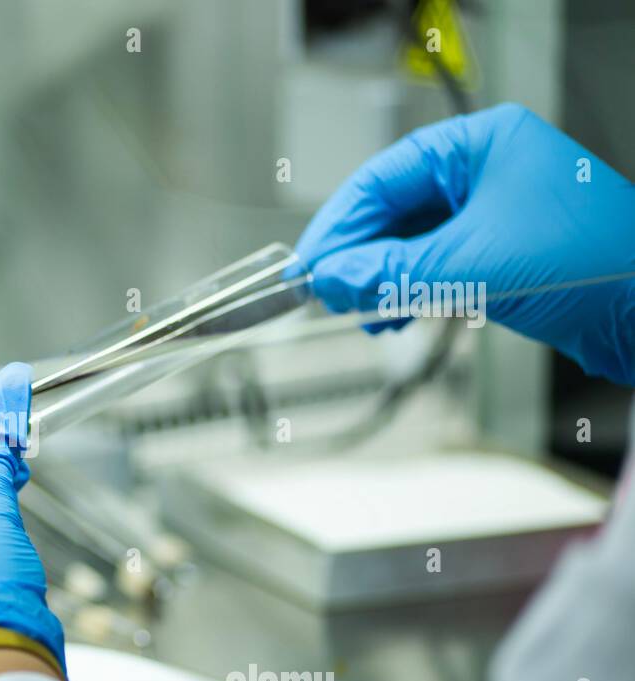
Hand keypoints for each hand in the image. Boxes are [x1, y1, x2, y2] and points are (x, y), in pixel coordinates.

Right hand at [296, 103, 634, 385]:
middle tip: (326, 291)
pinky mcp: (497, 252)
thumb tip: (330, 276)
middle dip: (357, 256)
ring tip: (360, 309)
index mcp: (480, 144)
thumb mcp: (470, 266)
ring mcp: (491, 212)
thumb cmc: (593, 261)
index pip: (382, 178)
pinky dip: (406, 291)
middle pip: (392, 211)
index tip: (307, 264)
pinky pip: (432, 265)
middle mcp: (483, 171)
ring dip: (379, 279)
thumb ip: (389, 272)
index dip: (338, 225)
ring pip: (409, 242)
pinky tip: (391, 314)